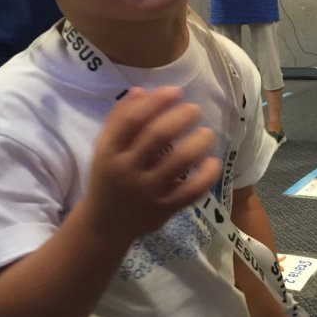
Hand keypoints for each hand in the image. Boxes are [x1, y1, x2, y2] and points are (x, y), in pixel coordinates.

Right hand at [87, 86, 221, 242]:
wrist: (103, 225)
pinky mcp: (162, 209)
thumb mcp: (104, 147)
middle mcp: (126, 170)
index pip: (133, 120)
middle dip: (181, 117)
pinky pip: (190, 192)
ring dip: (197, 142)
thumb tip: (142, 90)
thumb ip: (120, 119)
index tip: (175, 91)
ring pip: (178, 162)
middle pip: (157, 136)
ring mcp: (146, 191)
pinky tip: (213, 162)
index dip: (156, 102)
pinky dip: (205, 176)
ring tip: (206, 133)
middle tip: (194, 109)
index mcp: (109, 151)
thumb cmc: (107, 177)